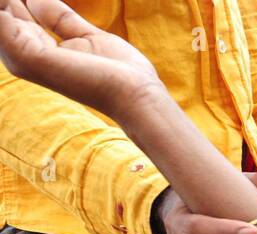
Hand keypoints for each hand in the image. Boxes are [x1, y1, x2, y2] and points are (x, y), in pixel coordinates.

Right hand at [0, 0, 159, 115]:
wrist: (134, 93)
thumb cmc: (118, 70)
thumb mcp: (84, 35)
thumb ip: (58, 18)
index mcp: (39, 50)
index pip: (14, 12)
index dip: (16, 0)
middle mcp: (25, 55)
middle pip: (5, 12)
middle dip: (8, 0)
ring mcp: (22, 57)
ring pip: (0, 15)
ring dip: (4, 1)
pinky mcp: (26, 56)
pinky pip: (0, 19)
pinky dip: (3, 7)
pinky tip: (9, 0)